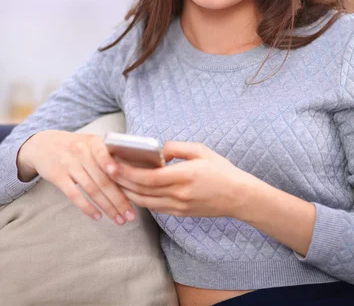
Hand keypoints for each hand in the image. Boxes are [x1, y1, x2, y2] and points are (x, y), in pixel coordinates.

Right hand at [17, 130, 136, 224]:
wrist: (43, 145)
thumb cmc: (75, 146)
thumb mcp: (91, 142)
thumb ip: (108, 153)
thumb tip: (133, 172)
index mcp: (93, 142)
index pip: (106, 156)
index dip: (116, 168)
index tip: (129, 182)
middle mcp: (81, 152)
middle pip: (103, 179)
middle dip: (119, 200)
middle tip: (131, 215)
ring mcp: (69, 165)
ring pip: (91, 189)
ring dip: (107, 207)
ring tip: (119, 219)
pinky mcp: (58, 177)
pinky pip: (74, 195)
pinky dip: (87, 207)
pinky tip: (98, 216)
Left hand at [110, 141, 249, 217]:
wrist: (238, 196)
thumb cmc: (221, 170)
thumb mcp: (201, 151)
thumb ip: (176, 148)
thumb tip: (157, 149)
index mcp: (184, 176)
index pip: (148, 177)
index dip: (128, 172)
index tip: (114, 163)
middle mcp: (179, 194)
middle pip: (143, 191)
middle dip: (122, 181)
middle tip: (107, 171)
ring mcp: (179, 207)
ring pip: (145, 202)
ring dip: (128, 193)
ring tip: (115, 181)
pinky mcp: (180, 213)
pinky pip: (155, 208)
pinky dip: (141, 200)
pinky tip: (134, 191)